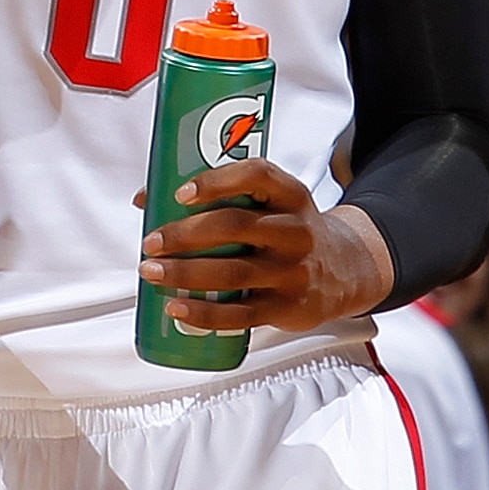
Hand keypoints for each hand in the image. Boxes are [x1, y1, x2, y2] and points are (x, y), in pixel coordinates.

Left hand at [138, 158, 394, 338]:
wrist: (344, 270)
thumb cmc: (285, 230)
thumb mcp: (269, 204)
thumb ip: (217, 197)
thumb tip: (144, 200)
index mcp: (290, 195)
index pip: (257, 176)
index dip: (217, 181)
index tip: (181, 193)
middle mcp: (296, 230)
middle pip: (235, 226)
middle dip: (185, 234)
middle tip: (151, 242)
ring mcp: (294, 270)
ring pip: (233, 271)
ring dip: (185, 273)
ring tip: (152, 272)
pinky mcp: (287, 307)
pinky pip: (241, 313)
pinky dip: (204, 313)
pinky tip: (176, 308)